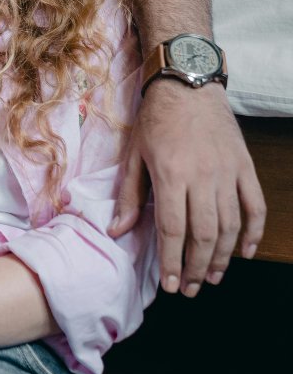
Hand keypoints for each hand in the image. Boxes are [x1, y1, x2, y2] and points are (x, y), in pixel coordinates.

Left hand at [109, 80, 265, 296]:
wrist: (187, 84)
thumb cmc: (155, 119)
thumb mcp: (133, 154)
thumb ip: (129, 196)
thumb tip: (117, 231)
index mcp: (170, 174)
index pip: (173, 230)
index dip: (172, 261)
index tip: (169, 285)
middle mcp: (202, 177)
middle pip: (204, 234)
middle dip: (196, 267)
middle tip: (189, 288)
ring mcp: (227, 172)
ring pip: (231, 225)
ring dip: (222, 256)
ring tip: (211, 276)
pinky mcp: (244, 166)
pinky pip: (255, 206)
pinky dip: (253, 232)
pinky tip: (244, 251)